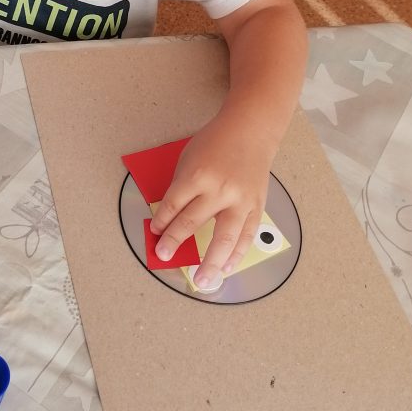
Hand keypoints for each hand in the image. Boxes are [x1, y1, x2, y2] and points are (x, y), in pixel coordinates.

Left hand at [149, 118, 270, 290]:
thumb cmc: (217, 142)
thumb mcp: (189, 157)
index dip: (162, 222)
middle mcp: (219, 190)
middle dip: (174, 242)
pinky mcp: (256, 206)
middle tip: (164, 256)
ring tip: (202, 280)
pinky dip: (236, 254)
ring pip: (224, 238)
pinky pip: (246, 236)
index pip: (173, 205)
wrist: (251, 131)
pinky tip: (227, 267)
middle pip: (192, 222)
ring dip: (211, 262)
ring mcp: (240, 200)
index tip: (155, 232)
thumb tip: (172, 215)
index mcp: (197, 175)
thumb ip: (182, 185)